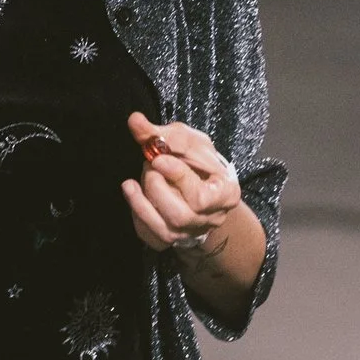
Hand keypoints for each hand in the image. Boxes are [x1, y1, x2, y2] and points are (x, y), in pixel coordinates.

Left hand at [120, 114, 241, 257]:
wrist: (199, 183)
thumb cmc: (197, 160)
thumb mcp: (187, 140)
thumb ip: (163, 134)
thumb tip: (134, 120)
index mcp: (225, 194)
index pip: (200, 197)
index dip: (177, 177)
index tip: (158, 158)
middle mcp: (211, 219)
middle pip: (181, 216)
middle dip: (156, 188)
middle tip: (149, 165)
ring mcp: (191, 233)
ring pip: (165, 231)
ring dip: (142, 203)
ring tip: (134, 182)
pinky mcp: (171, 240)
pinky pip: (150, 237)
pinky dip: (137, 215)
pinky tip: (134, 196)